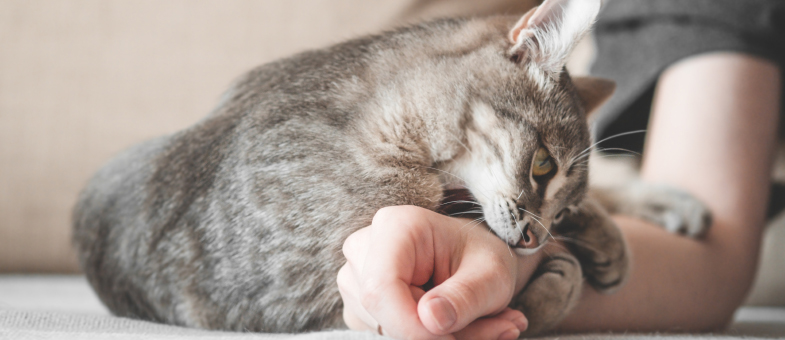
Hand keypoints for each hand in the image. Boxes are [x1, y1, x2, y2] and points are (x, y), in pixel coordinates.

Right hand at [338, 205, 539, 339]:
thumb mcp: (492, 275)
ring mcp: (355, 276)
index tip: (454, 338)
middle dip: (438, 336)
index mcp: (395, 226)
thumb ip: (465, 297)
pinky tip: (452, 325)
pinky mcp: (357, 303)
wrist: (474, 256)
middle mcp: (364, 248)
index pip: (381, 289)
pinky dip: (423, 339)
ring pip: (386, 330)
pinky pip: (383, 335)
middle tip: (494, 327)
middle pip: (385, 314)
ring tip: (477, 322)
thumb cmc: (482, 256)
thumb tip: (430, 321)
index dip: (414, 327)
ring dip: (436, 339)